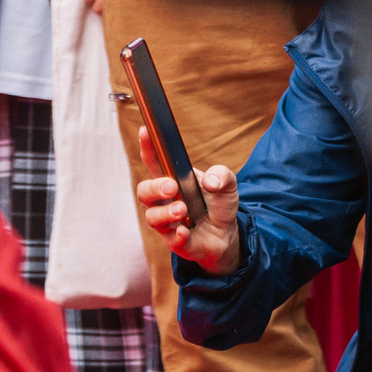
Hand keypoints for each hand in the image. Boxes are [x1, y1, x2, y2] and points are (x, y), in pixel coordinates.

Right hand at [135, 126, 240, 271]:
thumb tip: (211, 182)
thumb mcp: (228, 184)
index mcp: (173, 180)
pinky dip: (176, 235)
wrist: (226, 234)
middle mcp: (164, 201)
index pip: (155, 162)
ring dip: (166, 212)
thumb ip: (222, 175)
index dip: (148, 146)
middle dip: (154, 188)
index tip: (147, 130)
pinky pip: (169, 239)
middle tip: (171, 187)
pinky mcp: (176, 241)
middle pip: (144, 191)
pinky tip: (185, 231)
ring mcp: (168, 221)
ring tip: (183, 210)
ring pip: (152, 217)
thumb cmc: (217, 204)